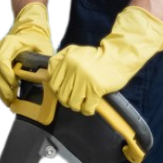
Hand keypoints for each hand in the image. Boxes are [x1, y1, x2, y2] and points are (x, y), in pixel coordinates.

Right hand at [0, 2, 54, 105]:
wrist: (30, 32)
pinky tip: (6, 96)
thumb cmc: (38, 41)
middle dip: (2, 87)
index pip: (2, 60)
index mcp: (10, 43)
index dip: (6, 75)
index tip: (15, 84)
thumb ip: (44, 61)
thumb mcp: (44, 48)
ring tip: (8, 102)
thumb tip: (47, 78)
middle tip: (10, 100)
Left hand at [47, 6, 162, 114]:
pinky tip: (91, 106)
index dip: (57, 90)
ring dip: (78, 106)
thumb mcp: (75, 52)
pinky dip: (88, 110)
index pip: (53, 82)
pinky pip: (86, 107)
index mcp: (67, 59)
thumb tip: (43, 75)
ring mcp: (84, 79)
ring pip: (73, 103)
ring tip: (83, 102)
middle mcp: (73, 68)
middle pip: (62, 94)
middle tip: (75, 99)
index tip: (64, 91)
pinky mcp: (95, 88)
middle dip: (67, 100)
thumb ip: (60, 60)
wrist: (119, 57)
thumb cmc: (97, 56)